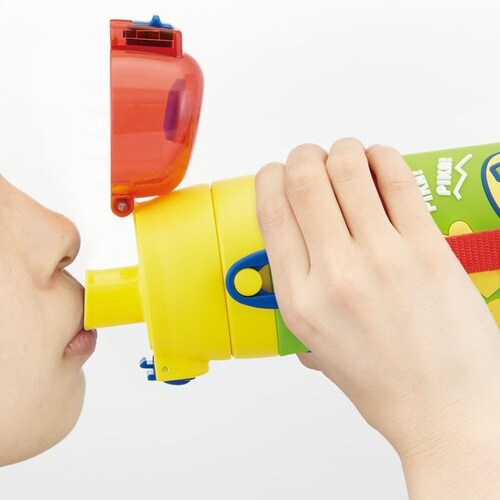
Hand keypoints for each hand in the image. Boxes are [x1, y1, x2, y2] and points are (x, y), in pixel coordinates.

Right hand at [255, 138, 499, 462]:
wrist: (446, 412)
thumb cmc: (384, 386)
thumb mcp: (318, 350)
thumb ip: (301, 303)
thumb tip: (299, 267)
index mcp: (300, 300)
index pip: (271, 212)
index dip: (269, 178)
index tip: (276, 174)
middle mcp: (334, 273)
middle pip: (304, 180)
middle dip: (303, 156)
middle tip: (311, 159)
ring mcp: (382, 257)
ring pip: (348, 168)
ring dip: (342, 150)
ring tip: (347, 157)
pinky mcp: (426, 248)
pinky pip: (398, 179)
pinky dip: (383, 157)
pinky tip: (381, 163)